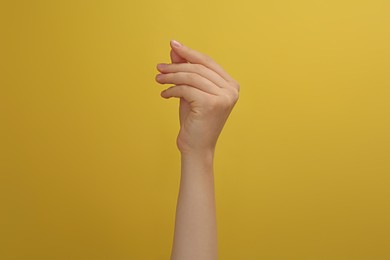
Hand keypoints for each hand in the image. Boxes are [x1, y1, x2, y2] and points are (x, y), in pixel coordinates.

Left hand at [156, 40, 239, 154]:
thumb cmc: (194, 121)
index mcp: (231, 85)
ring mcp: (224, 97)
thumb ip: (185, 70)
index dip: (189, 52)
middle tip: (159, 67)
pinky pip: (186, 89)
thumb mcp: (190, 91)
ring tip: (158, 79)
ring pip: (191, 77)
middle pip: (199, 68)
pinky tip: (165, 94)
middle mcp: (231, 89)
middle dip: (176, 65)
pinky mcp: (212, 104)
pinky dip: (172, 90)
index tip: (173, 45)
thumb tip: (175, 49)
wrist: (196, 147)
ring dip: (171, 76)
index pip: (208, 62)